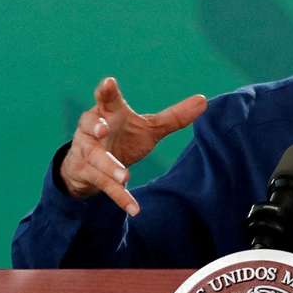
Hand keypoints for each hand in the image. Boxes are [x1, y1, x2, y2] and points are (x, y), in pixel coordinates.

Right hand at [59, 77, 205, 214]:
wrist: (92, 167)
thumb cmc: (122, 138)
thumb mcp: (149, 128)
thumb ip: (174, 117)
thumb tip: (204, 100)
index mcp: (108, 112)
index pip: (107, 99)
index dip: (106, 91)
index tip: (108, 83)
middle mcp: (92, 130)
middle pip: (90, 125)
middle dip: (95, 126)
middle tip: (102, 127)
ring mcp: (87, 153)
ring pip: (95, 158)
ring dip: (109, 166)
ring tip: (124, 175)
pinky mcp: (88, 174)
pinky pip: (104, 186)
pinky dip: (119, 197)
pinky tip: (134, 209)